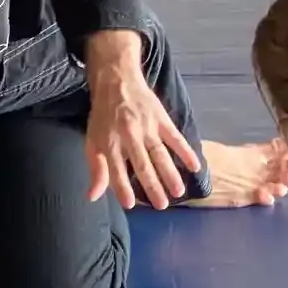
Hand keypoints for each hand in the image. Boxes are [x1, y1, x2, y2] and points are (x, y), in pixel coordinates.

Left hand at [83, 31, 198, 209]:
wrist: (117, 81)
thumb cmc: (103, 116)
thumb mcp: (92, 141)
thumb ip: (96, 169)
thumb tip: (92, 196)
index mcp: (109, 142)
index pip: (115, 169)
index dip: (122, 187)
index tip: (130, 205)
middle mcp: (128, 136)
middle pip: (141, 164)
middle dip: (152, 186)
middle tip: (162, 206)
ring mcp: (147, 127)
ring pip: (160, 154)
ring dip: (170, 174)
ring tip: (178, 193)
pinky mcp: (161, 119)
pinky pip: (175, 137)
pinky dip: (186, 151)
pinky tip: (195, 166)